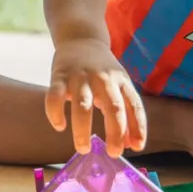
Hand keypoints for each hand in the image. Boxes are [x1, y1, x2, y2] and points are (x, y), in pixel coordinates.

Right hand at [46, 36, 146, 156]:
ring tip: (83, 148)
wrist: (80, 38)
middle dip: (115, 132)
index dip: (138, 127)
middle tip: (114, 153)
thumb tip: (131, 146)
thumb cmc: (102, 71)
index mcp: (121, 81)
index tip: (137, 147)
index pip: (134, 105)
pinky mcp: (59, 76)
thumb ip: (126, 113)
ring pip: (83, 105)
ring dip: (83, 129)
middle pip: (113, 107)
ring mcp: (80, 76)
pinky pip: (54, 97)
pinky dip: (55, 114)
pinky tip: (59, 126)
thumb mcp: (119, 86)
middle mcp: (103, 78)